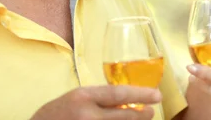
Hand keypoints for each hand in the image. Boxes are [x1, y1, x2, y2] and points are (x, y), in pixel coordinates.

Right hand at [31, 85, 160, 119]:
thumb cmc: (54, 114)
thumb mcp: (74, 98)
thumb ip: (96, 99)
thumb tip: (125, 101)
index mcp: (83, 97)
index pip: (118, 94)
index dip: (140, 95)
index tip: (156, 95)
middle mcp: (86, 115)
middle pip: (124, 116)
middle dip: (141, 115)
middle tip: (151, 112)